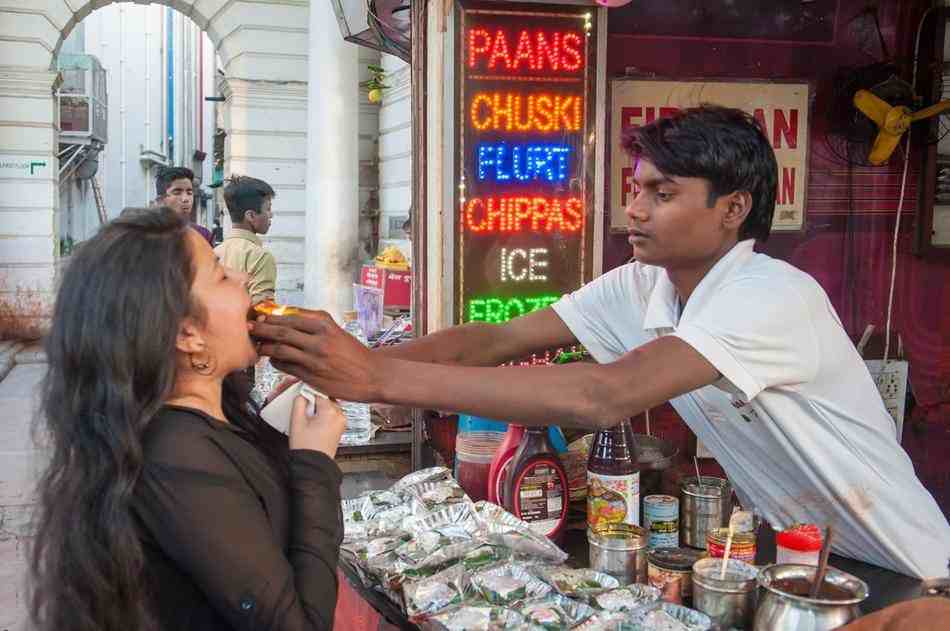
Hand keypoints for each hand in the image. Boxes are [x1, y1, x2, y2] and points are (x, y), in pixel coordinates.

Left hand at [251, 311, 383, 402]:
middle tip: (249, 327)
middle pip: (281, 331)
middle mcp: (318, 339)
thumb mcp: (336, 331)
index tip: (260, 315)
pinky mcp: (310, 375)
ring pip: (280, 349)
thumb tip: (286, 318)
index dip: (271, 316)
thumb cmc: (353, 353)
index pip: (290, 316)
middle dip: (262, 328)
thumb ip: (314, 324)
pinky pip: (285, 366)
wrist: (371, 375)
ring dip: (265, 347)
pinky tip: (273, 359)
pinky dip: (275, 362)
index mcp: (324, 324)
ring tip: (258, 345)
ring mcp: (313, 358)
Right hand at [288, 395, 346, 457]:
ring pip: (329, 407)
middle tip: (305, 414)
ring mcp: (341, 422)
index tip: (302, 400)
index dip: (308, 396)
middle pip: (325, 399)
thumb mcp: (296, 422)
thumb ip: (299, 403)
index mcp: (330, 412)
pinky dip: (324, 416)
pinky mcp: (340, 427)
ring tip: (310, 421)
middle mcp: (339, 415)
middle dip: (314, 404)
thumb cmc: (306, 447)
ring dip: (319, 410)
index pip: (318, 393)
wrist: (313, 464)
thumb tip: (302, 394)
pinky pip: (332, 415)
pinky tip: (315, 425)